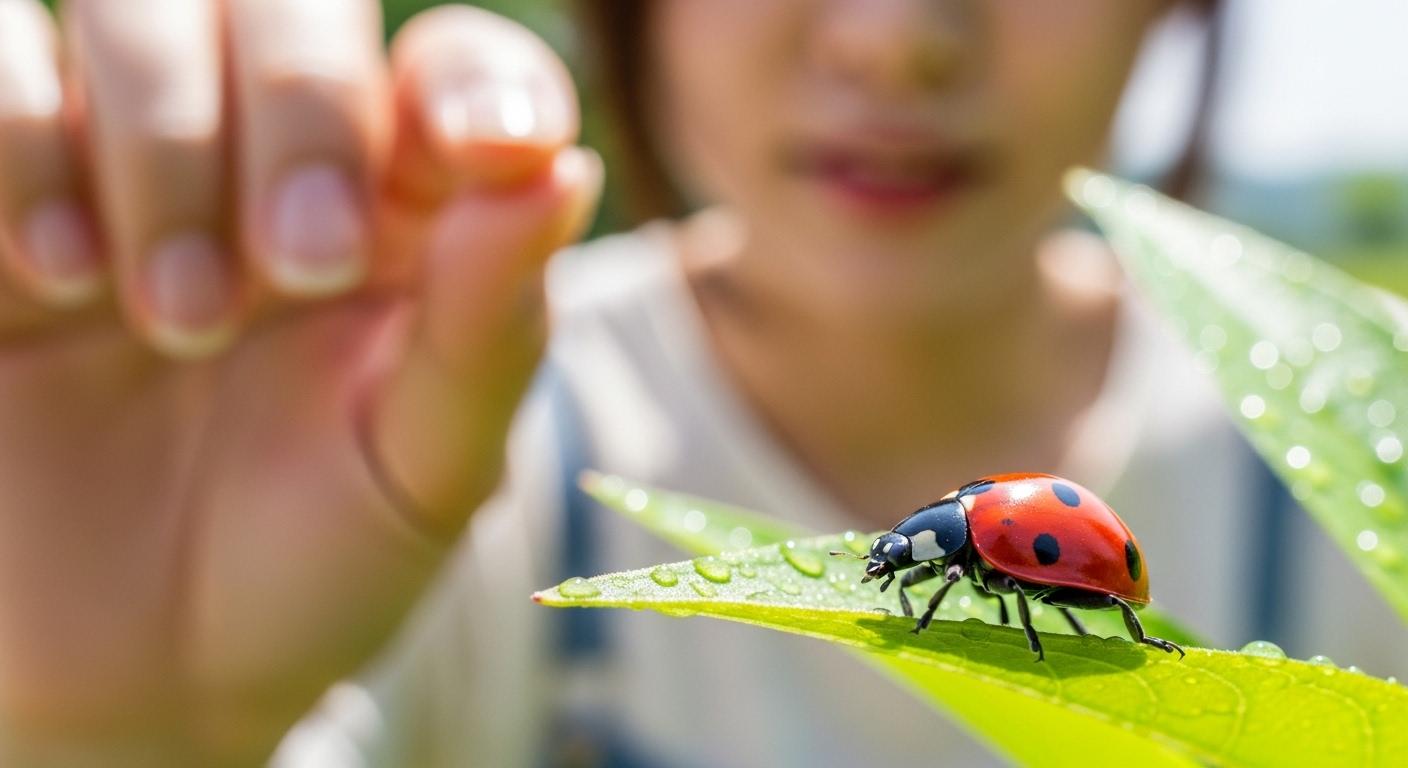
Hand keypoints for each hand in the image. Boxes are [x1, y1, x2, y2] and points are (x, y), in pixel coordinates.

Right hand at [0, 0, 599, 762]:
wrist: (143, 673)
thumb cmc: (314, 562)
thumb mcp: (427, 468)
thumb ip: (491, 323)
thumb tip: (561, 166)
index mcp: (408, 212)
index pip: (458, 68)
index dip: (478, 77)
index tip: (483, 148)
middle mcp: (276, 158)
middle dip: (299, 108)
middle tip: (295, 269)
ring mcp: (129, 163)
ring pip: (139, 7)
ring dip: (163, 144)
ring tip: (172, 319)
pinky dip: (16, 136)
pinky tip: (50, 276)